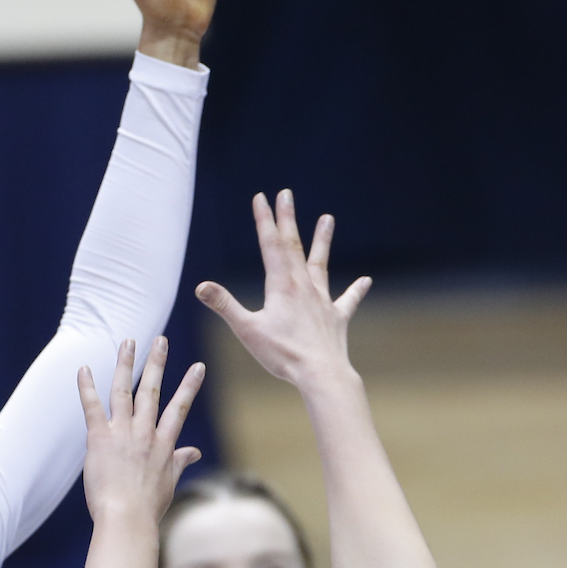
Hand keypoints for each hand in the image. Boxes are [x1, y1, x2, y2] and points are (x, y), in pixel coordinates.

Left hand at [78, 337, 205, 524]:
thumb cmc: (148, 507)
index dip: (189, 385)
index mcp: (164, 444)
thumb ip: (180, 462)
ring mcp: (122, 433)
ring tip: (128, 341)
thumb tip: (195, 453)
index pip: (179, 407)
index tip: (198, 366)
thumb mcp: (169, 482)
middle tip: (160, 340)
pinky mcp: (100, 438)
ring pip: (124, 390)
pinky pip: (92, 406)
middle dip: (157, 363)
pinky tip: (83, 368)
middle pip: (152, 390)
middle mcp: (145, 432)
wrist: (127, 518)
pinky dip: (86, 387)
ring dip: (126, 364)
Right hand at [196, 191, 368, 390]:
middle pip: (294, 246)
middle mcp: (304, 286)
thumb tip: (200, 286)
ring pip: (321, 264)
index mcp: (282, 285)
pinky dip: (356, 290)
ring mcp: (323, 301)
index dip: (265, 220)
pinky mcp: (336, 318)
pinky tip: (365, 281)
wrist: (321, 373)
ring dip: (322, 241)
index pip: (271, 244)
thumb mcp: (247, 330)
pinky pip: (348, 300)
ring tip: (328, 219)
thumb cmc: (283, 354)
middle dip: (287, 219)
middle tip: (286, 194)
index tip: (261, 197)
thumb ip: (225, 305)